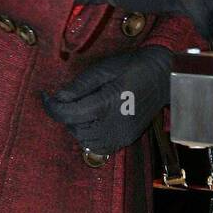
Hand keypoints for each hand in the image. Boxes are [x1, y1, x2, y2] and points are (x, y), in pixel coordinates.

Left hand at [41, 45, 172, 154]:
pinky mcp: (127, 139)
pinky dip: (91, 136)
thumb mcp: (106, 68)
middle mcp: (114, 125)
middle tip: (73, 96)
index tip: (45, 96)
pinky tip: (96, 119)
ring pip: (85, 140)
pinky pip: (100, 146)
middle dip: (68, 114)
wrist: (166, 77)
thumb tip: (58, 97)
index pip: (68, 115)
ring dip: (79, 126)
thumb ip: (81, 84)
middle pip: (75, 129)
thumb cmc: (137, 67)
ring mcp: (122, 135)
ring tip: (86, 107)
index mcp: (108, 104)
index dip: (51, 106)